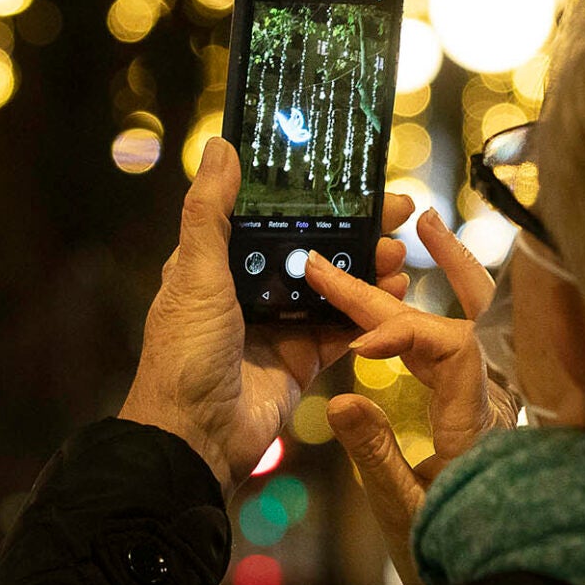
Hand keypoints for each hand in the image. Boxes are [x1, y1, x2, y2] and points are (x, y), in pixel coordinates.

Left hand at [118, 136, 410, 500]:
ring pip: (335, 285)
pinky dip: (370, 310)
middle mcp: (250, 289)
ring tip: (400, 252)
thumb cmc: (184, 354)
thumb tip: (220, 147)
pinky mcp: (303, 358)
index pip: (272, 216)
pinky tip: (397, 292)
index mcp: (219, 263)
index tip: (350, 176)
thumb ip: (209, 212)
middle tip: (398, 209)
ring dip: (368, 266)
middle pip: (313, 247)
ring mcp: (279, 325)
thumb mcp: (194, 274)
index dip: (311, 196)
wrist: (195, 438)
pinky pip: (343, 327)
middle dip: (355, 228)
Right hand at [304, 211, 516, 584]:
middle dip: (388, 294)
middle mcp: (490, 402)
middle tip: (339, 262)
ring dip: (445, 277)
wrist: (505, 581)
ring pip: (473, 324)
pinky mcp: (482, 408)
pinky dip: (447, 310)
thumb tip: (342, 398)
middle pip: (452, 324)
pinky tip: (424, 287)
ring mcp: (490, 401)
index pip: (450, 349)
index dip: (402, 334)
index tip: (356, 346)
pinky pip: (468, 345)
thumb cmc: (457, 553)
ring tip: (425, 226)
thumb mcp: (404, 513)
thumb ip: (375, 455)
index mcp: (477, 423)